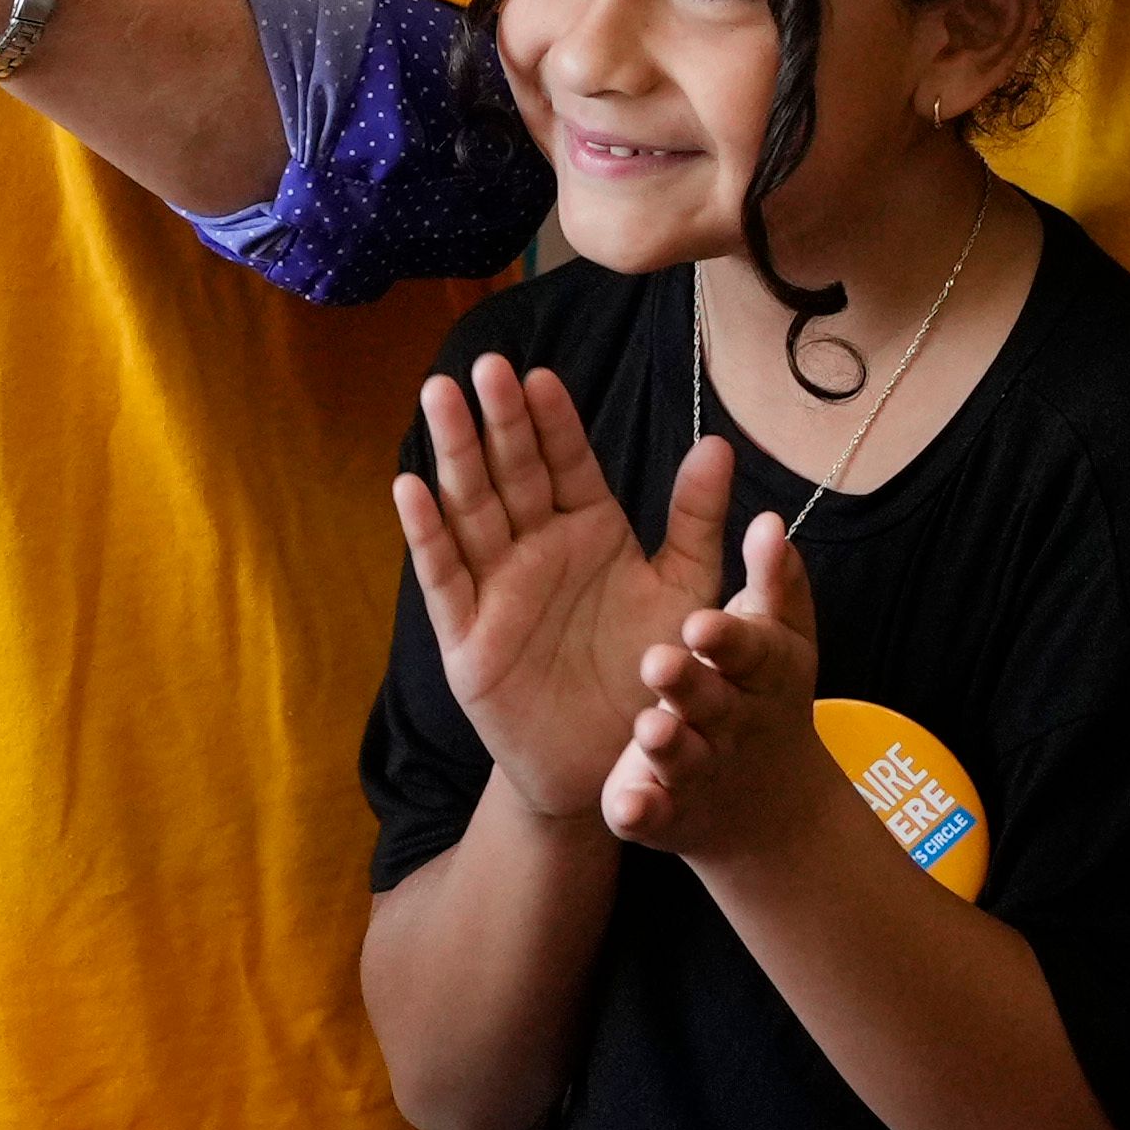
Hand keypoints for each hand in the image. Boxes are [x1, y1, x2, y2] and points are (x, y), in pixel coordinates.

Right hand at [397, 360, 703, 825]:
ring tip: (440, 398)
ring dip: (454, 455)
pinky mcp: (469, 636)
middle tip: (484, 366)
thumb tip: (720, 444)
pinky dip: (427, 533)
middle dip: (498, 420)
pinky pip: (445, 577)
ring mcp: (499, 588)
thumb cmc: (653, 673)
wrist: (620, 763)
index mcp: (589, 529)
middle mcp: (538, 549)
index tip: (541, 375)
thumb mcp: (686, 591)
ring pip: (472, 509)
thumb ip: (696, 520)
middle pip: (513, 472)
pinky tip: (410, 486)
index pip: (566, 462)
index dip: (552, 420)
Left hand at [601, 491, 839, 870]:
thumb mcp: (777, 636)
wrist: (770, 805)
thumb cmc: (763, 692)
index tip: (699, 622)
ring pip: (681, 757)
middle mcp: (732, 722)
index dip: (727, 638)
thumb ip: (774, 579)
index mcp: (761, 673)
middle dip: (689, 684)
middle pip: (712, 702)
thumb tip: (770, 521)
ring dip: (668, 744)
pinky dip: (643, 811)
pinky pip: (653, 813)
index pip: (748, 649)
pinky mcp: (668, 813)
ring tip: (649, 727)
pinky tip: (627, 805)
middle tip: (659, 661)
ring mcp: (699, 770)